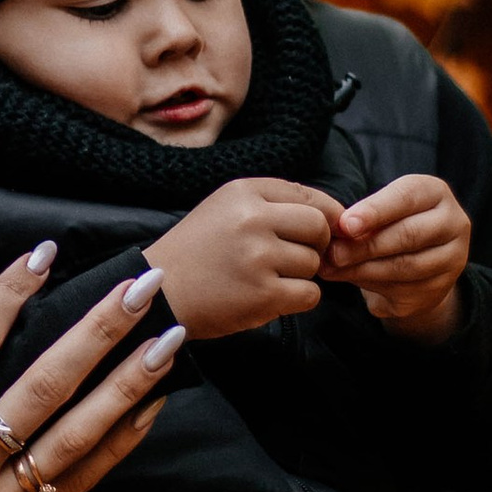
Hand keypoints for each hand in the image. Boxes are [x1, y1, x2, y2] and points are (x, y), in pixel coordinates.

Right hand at [0, 256, 176, 491]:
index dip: (12, 291)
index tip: (44, 255)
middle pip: (47, 379)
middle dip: (100, 327)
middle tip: (145, 287)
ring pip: (77, 431)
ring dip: (128, 382)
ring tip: (169, 341)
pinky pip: (78, 482)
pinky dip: (118, 445)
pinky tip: (150, 411)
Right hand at [149, 177, 341, 339]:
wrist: (158, 293)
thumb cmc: (195, 252)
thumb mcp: (224, 209)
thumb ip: (271, 204)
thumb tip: (333, 215)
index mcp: (243, 191)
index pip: (308, 195)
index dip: (325, 216)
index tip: (320, 233)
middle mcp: (252, 218)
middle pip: (319, 226)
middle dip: (317, 245)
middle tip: (297, 258)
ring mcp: (258, 257)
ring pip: (314, 263)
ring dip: (301, 275)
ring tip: (268, 278)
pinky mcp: (263, 294)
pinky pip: (310, 295)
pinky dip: (298, 299)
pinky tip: (272, 297)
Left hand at [322, 172, 469, 340]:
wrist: (418, 260)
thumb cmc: (392, 223)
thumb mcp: (382, 210)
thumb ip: (364, 217)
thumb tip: (337, 231)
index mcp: (436, 193)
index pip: (406, 197)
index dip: (374, 211)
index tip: (345, 224)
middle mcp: (454, 224)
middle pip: (409, 234)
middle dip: (366, 245)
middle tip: (333, 253)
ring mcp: (451, 259)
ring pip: (405, 266)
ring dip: (363, 269)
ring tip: (332, 268)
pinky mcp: (439, 289)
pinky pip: (403, 290)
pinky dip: (370, 285)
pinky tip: (348, 279)